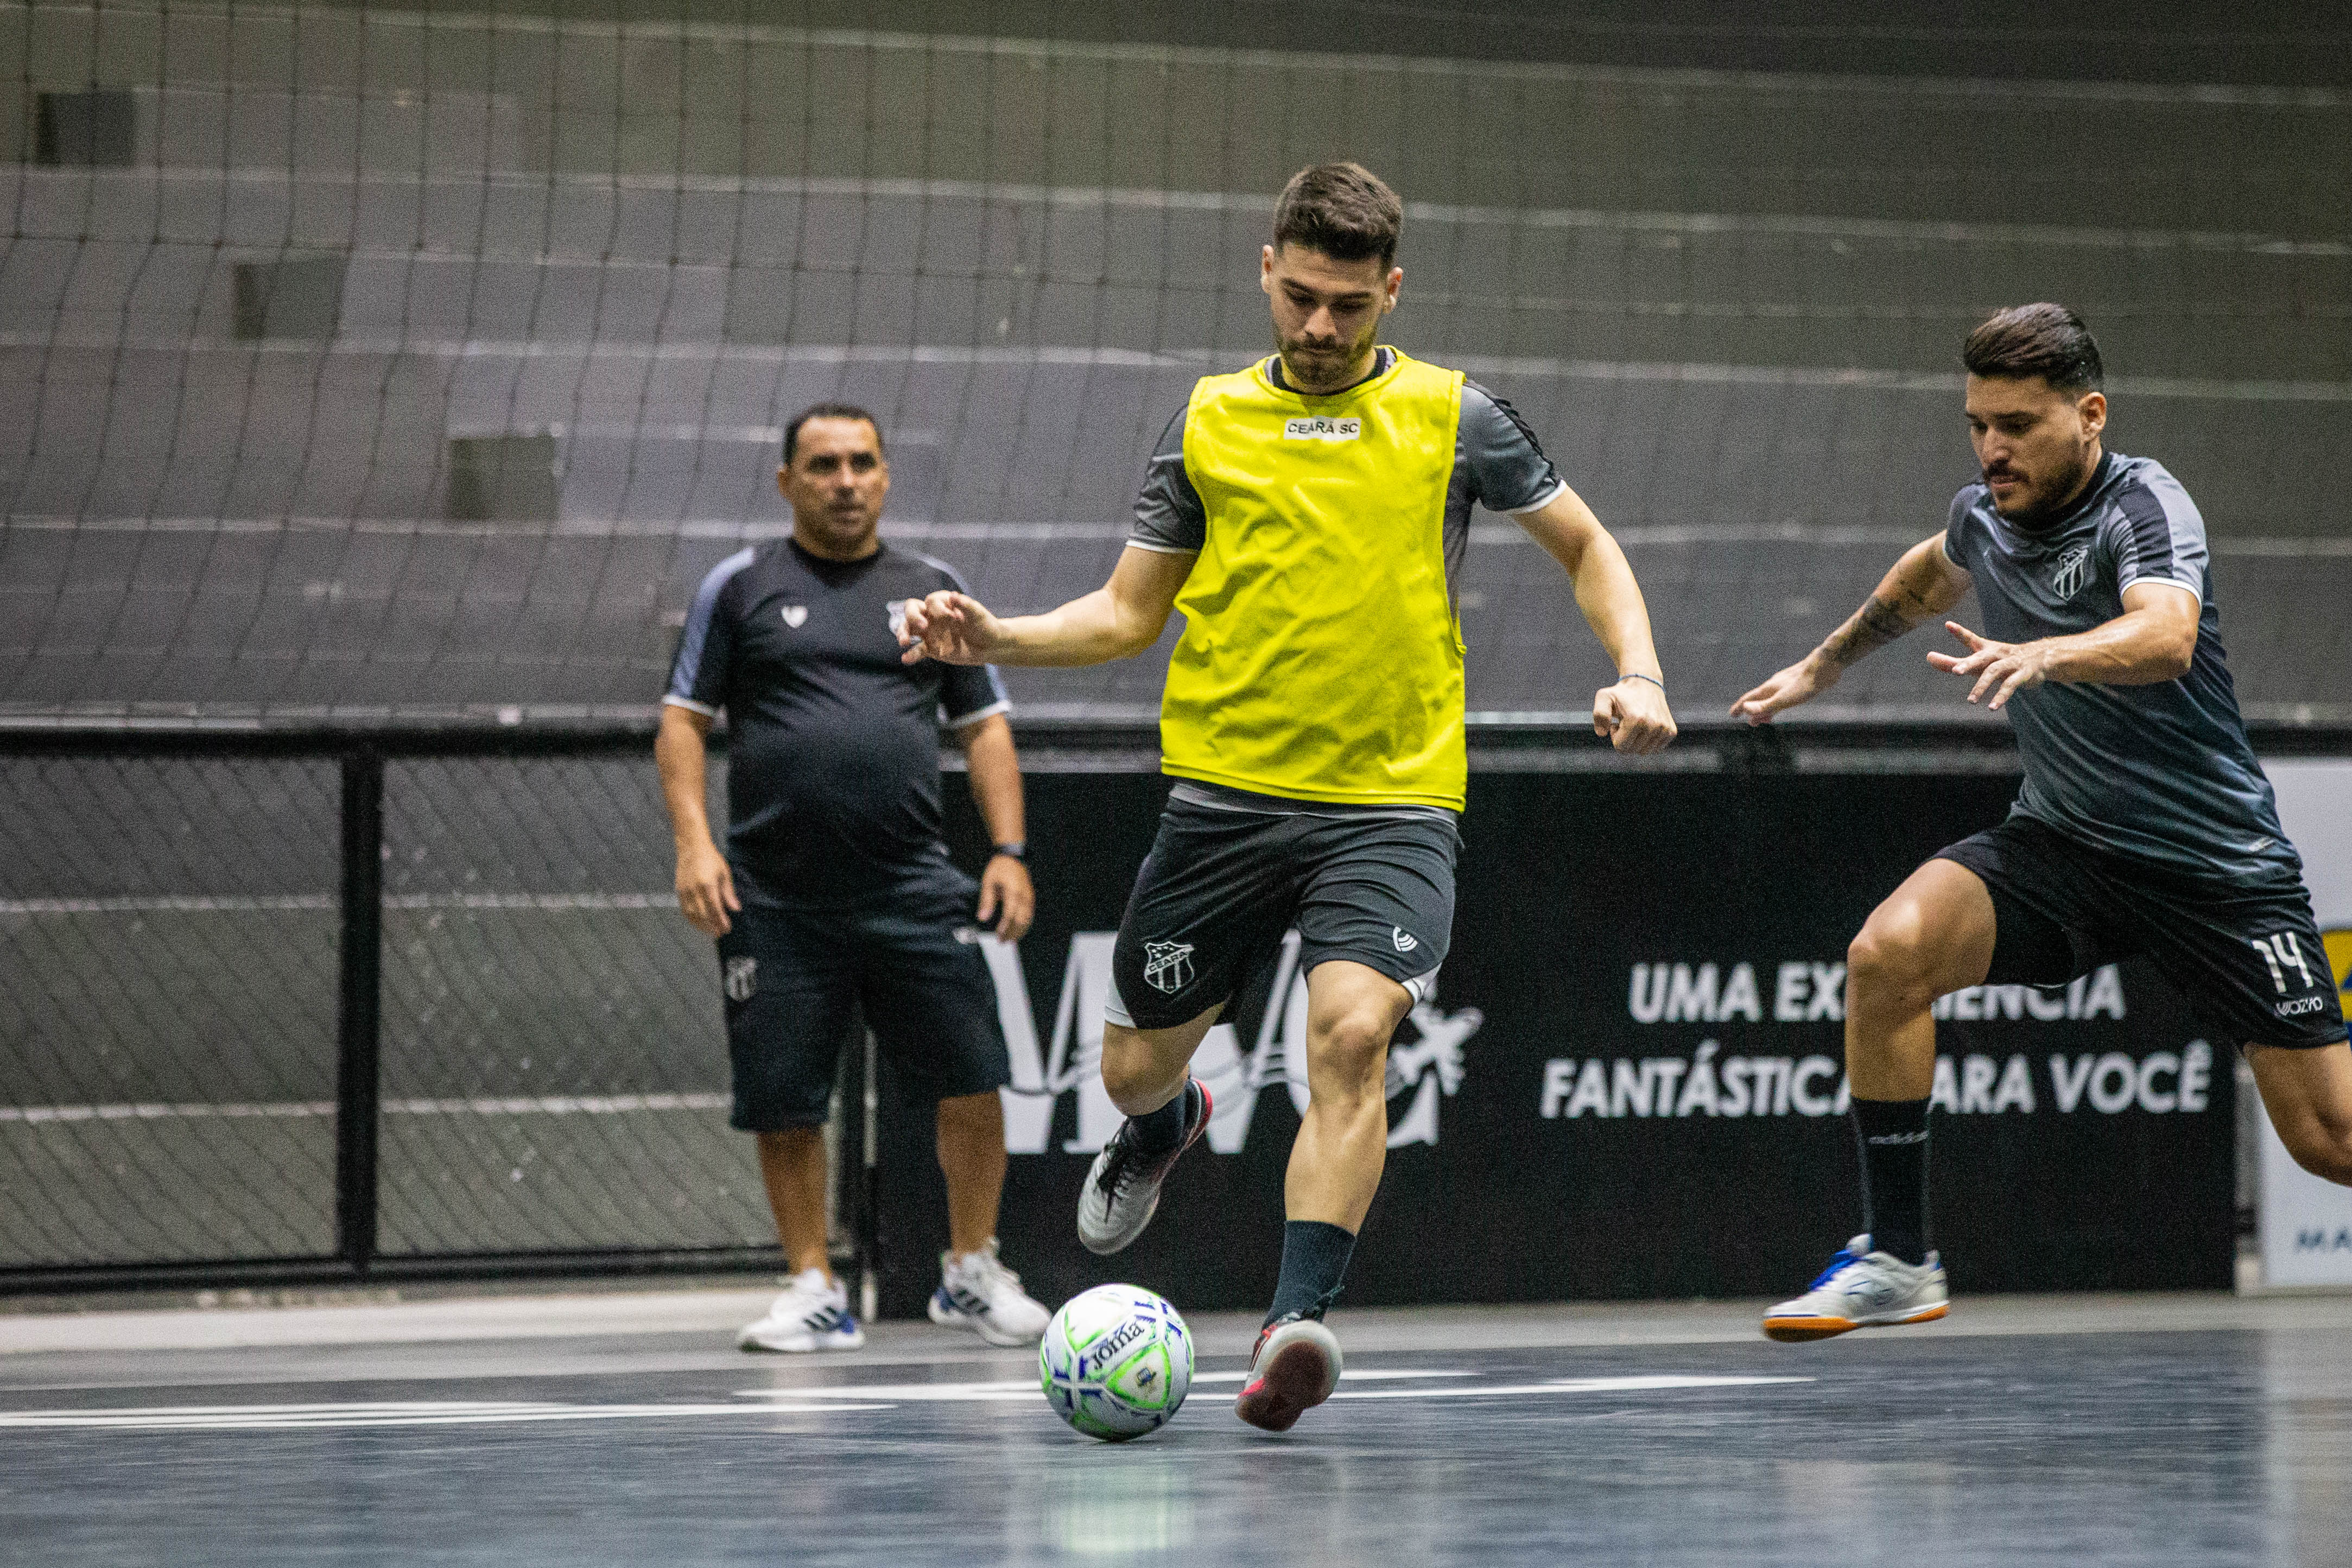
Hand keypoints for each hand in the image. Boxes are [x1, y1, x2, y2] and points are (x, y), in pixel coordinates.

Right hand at [675, 838, 738, 936]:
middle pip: (702, 914)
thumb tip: (735, 909)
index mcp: (707, 884)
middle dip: (711, 926)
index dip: (720, 921)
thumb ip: (728, 893)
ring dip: (701, 926)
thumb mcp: (724, 874)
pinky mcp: (679, 892)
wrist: (691, 848)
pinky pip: (684, 910)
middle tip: (720, 934)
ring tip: (711, 932)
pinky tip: (699, 924)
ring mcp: (684, 891)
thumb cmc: (711, 859)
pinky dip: (692, 919)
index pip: (714, 908)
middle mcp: (694, 890)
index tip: (727, 928)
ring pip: (692, 915)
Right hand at [898, 590, 1002, 665]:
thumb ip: (966, 605)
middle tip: (923, 626)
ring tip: (904, 641)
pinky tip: (906, 658)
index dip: (940, 609)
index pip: (931, 601)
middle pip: (912, 610)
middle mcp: (933, 615)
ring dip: (903, 633)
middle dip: (913, 616)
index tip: (955, 619)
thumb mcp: (978, 613)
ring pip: (909, 629)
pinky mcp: (931, 648)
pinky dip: (911, 654)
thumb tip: (953, 596)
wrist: (989, 645)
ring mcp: (930, 632)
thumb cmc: (984, 624)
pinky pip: (918, 650)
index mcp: (943, 603)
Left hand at [976, 854, 1033, 942]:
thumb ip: (987, 901)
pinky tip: (1018, 931)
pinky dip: (1024, 925)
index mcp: (1013, 891)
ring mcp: (1029, 897)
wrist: (1013, 857)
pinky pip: (1030, 915)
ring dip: (1019, 931)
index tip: (998, 936)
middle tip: (1002, 942)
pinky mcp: (1030, 898)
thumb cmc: (999, 868)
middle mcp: (1024, 896)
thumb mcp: (988, 882)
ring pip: (1027, 919)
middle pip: (1021, 920)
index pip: (1010, 914)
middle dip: (1012, 933)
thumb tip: (982, 918)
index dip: (1005, 927)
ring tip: (1010, 940)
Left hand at [1592, 676, 1676, 754]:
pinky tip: (1645, 726)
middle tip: (1626, 722)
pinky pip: (1655, 749)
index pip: (1621, 747)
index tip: (1617, 723)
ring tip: (1635, 724)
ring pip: (1644, 752)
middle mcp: (1653, 725)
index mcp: (1636, 720)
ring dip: (1636, 741)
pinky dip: (1648, 741)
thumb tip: (1602, 733)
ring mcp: (1664, 729)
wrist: (1645, 683)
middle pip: (1632, 751)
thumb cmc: (1622, 693)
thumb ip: (1599, 714)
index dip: (1615, 736)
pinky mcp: (1671, 731)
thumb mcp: (1604, 697)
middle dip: (1625, 739)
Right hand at [1730, 654, 1838, 724]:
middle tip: (1749, 722)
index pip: (1749, 699)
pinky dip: (1778, 703)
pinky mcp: (1798, 684)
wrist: (1826, 666)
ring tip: (1766, 719)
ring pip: (1771, 698)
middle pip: (1759, 699)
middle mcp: (1775, 685)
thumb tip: (1746, 710)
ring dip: (1766, 709)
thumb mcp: (1785, 698)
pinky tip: (1784, 703)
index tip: (1732, 715)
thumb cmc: (1807, 683)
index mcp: (1769, 688)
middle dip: (1752, 710)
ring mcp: (1786, 684)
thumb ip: (1766, 705)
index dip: (1740, 708)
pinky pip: (1782, 696)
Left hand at [1927, 621, 2048, 709]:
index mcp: (1986, 648)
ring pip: (1994, 672)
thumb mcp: (1978, 660)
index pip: (1971, 638)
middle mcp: (1997, 653)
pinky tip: (1992, 707)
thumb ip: (1953, 662)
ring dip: (1982, 686)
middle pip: (1981, 657)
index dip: (1960, 632)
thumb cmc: (2000, 659)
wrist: (2040, 658)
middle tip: (1955, 671)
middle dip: (1968, 663)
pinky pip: (2010, 686)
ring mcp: (2011, 663)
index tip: (1948, 625)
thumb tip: (1928, 658)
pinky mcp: (2022, 674)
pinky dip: (2000, 697)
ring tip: (1970, 701)